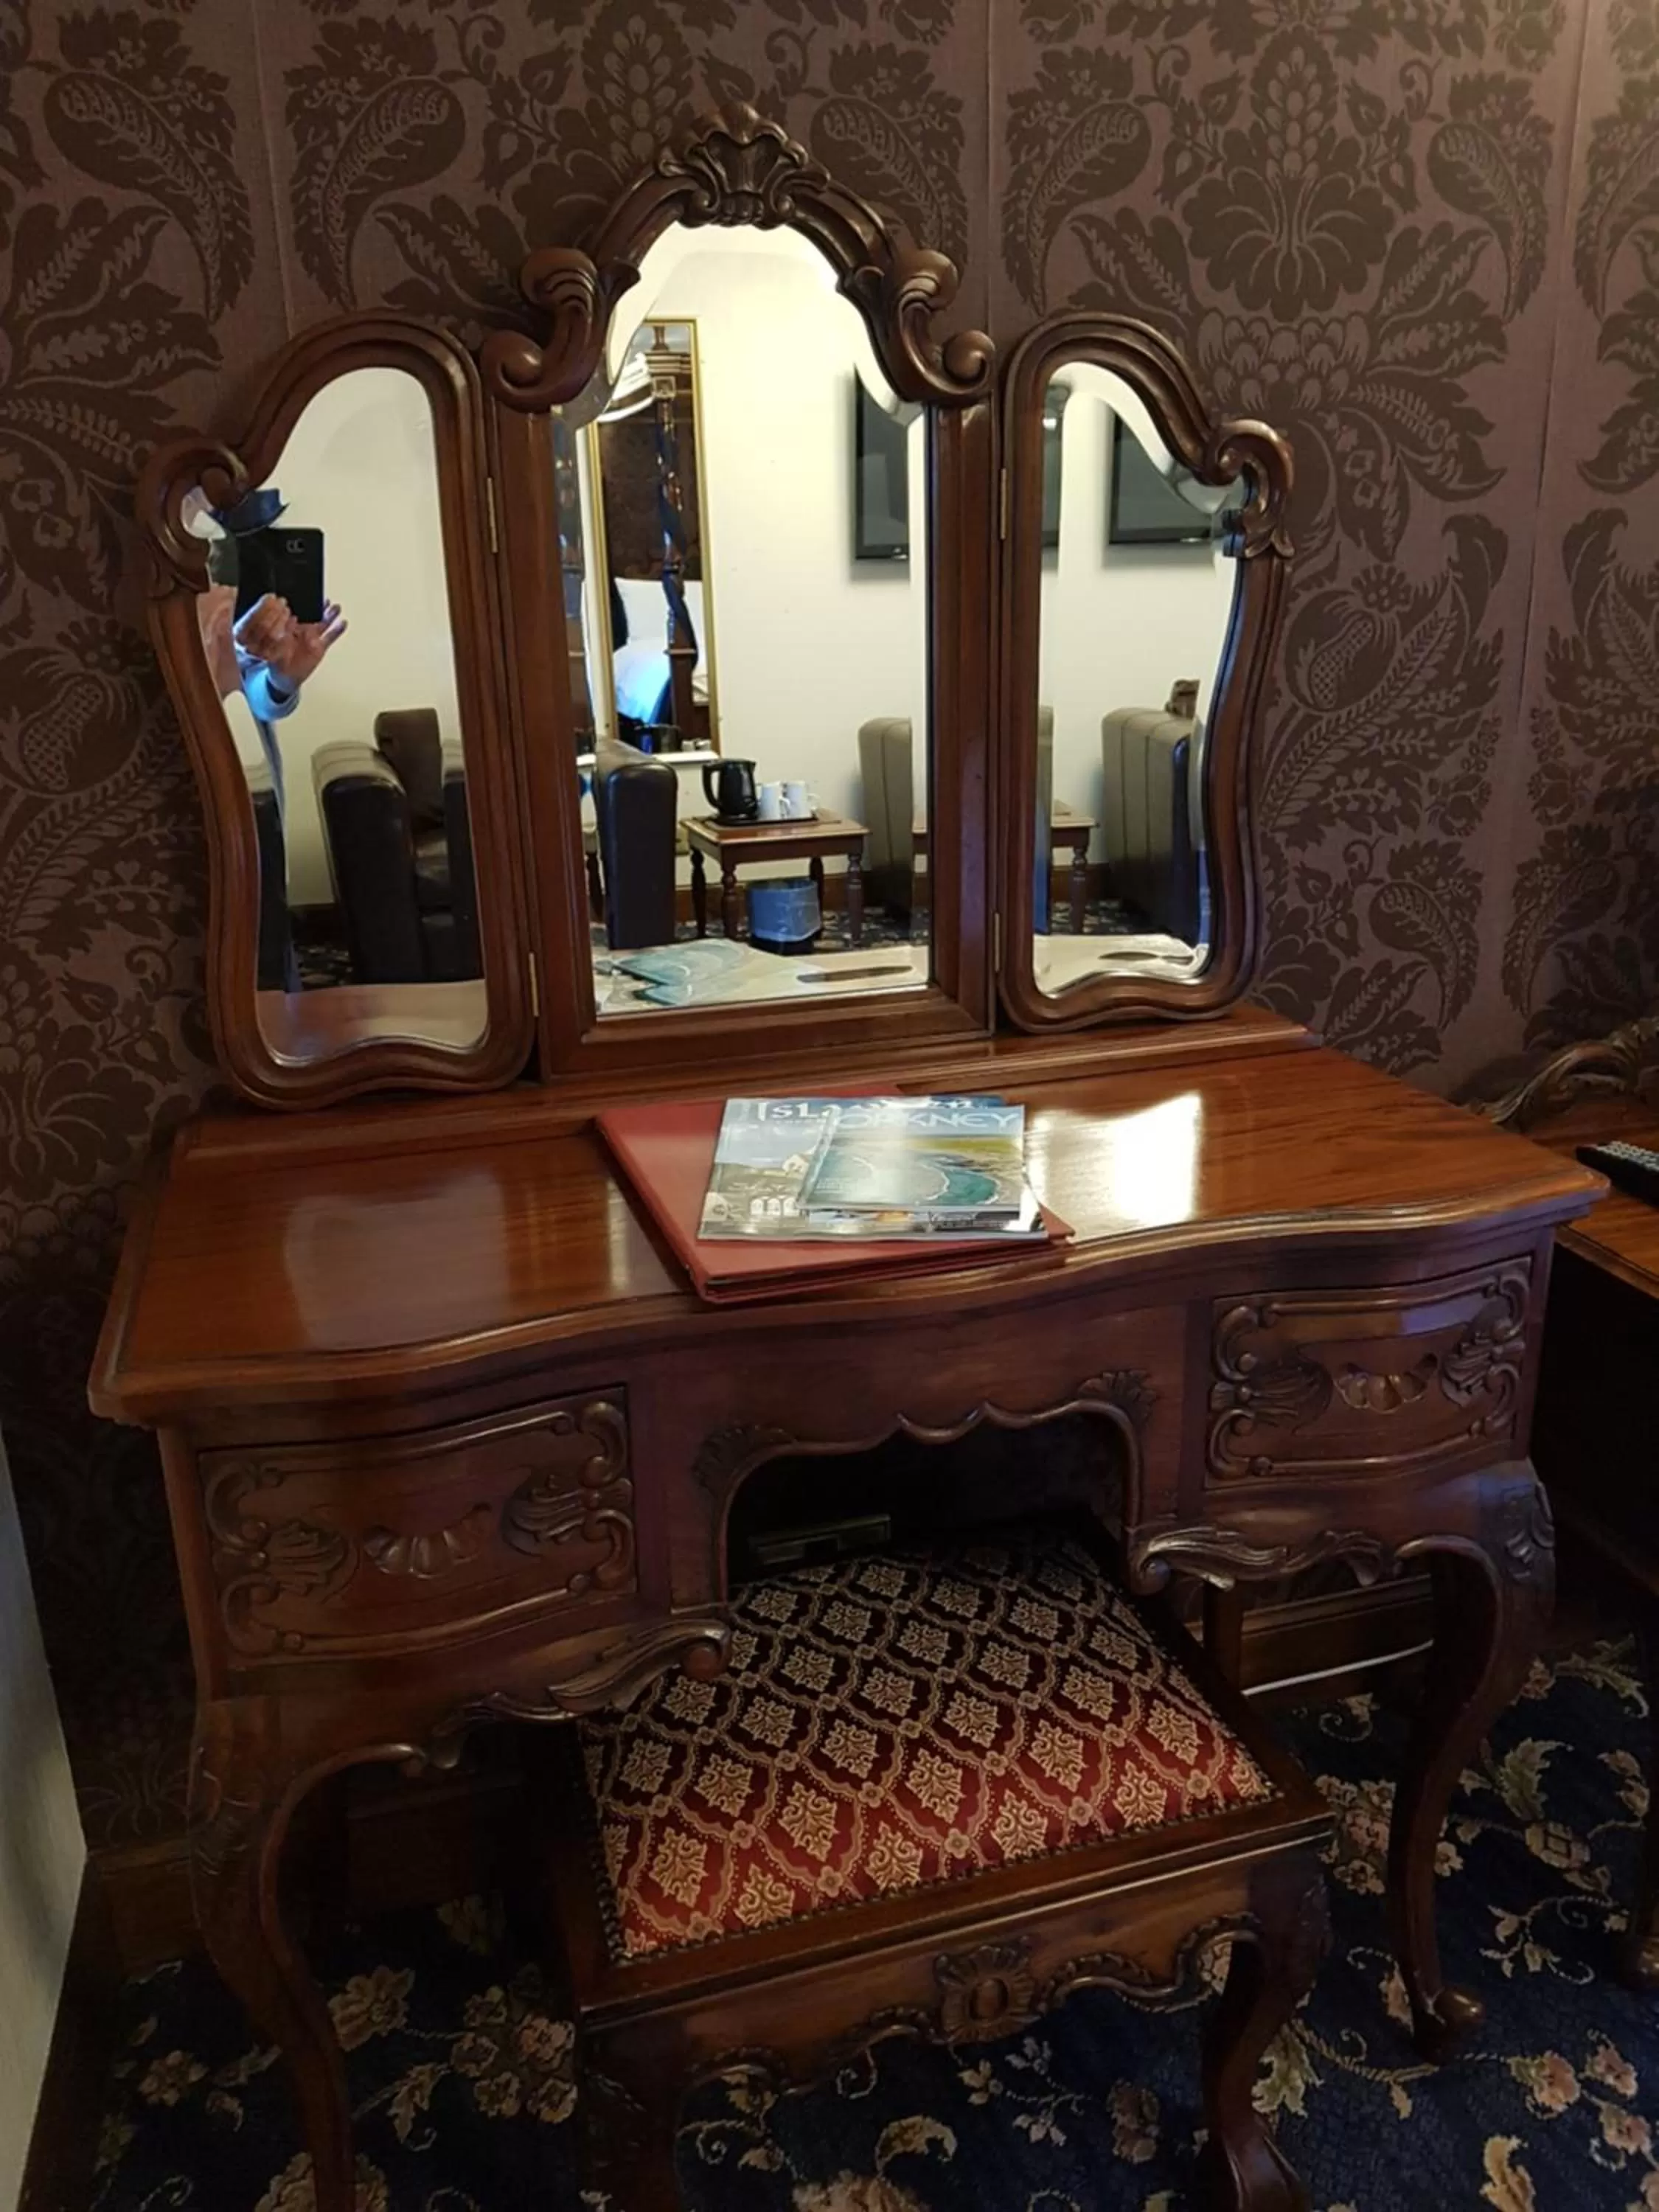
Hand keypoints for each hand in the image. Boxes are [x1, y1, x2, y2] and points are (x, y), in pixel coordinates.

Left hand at [233, 594, 347, 689]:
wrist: (285, 678)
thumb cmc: (276, 662)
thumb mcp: (273, 648)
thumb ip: (280, 637)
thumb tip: (287, 625)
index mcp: (287, 626)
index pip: (293, 612)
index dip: (295, 606)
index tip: (299, 603)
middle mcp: (301, 629)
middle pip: (310, 614)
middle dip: (316, 605)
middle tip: (320, 598)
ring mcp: (311, 637)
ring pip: (322, 623)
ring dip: (329, 615)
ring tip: (335, 607)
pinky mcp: (320, 647)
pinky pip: (330, 637)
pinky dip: (337, 630)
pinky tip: (342, 623)